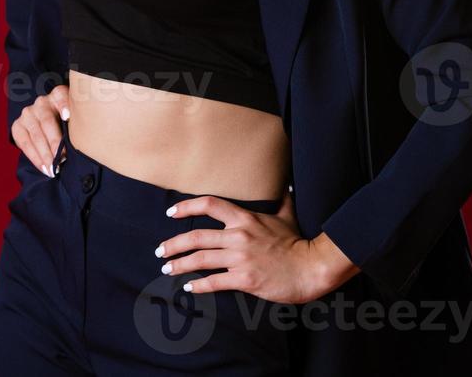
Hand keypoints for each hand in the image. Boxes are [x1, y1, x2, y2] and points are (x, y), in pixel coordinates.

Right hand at [10, 85, 70, 177]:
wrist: (43, 124)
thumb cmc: (66, 123)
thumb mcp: (75, 118)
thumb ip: (79, 123)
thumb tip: (90, 144)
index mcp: (58, 95)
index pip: (61, 96)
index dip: (64, 105)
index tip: (68, 117)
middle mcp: (41, 102)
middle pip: (47, 121)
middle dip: (55, 143)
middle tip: (63, 160)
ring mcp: (28, 113)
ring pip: (36, 135)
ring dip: (45, 154)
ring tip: (53, 169)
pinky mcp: (18, 126)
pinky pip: (24, 143)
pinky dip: (35, 157)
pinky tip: (43, 167)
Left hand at [154, 192, 359, 303]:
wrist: (311, 268)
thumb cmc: (297, 243)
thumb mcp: (287, 215)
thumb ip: (281, 199)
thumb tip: (284, 184)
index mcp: (245, 218)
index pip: (209, 205)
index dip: (186, 207)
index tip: (171, 213)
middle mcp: (238, 236)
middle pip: (196, 236)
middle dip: (173, 244)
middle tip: (160, 251)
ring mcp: (240, 258)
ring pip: (200, 260)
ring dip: (179, 265)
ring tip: (167, 269)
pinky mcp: (244, 279)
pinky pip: (214, 281)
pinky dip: (198, 285)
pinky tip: (188, 288)